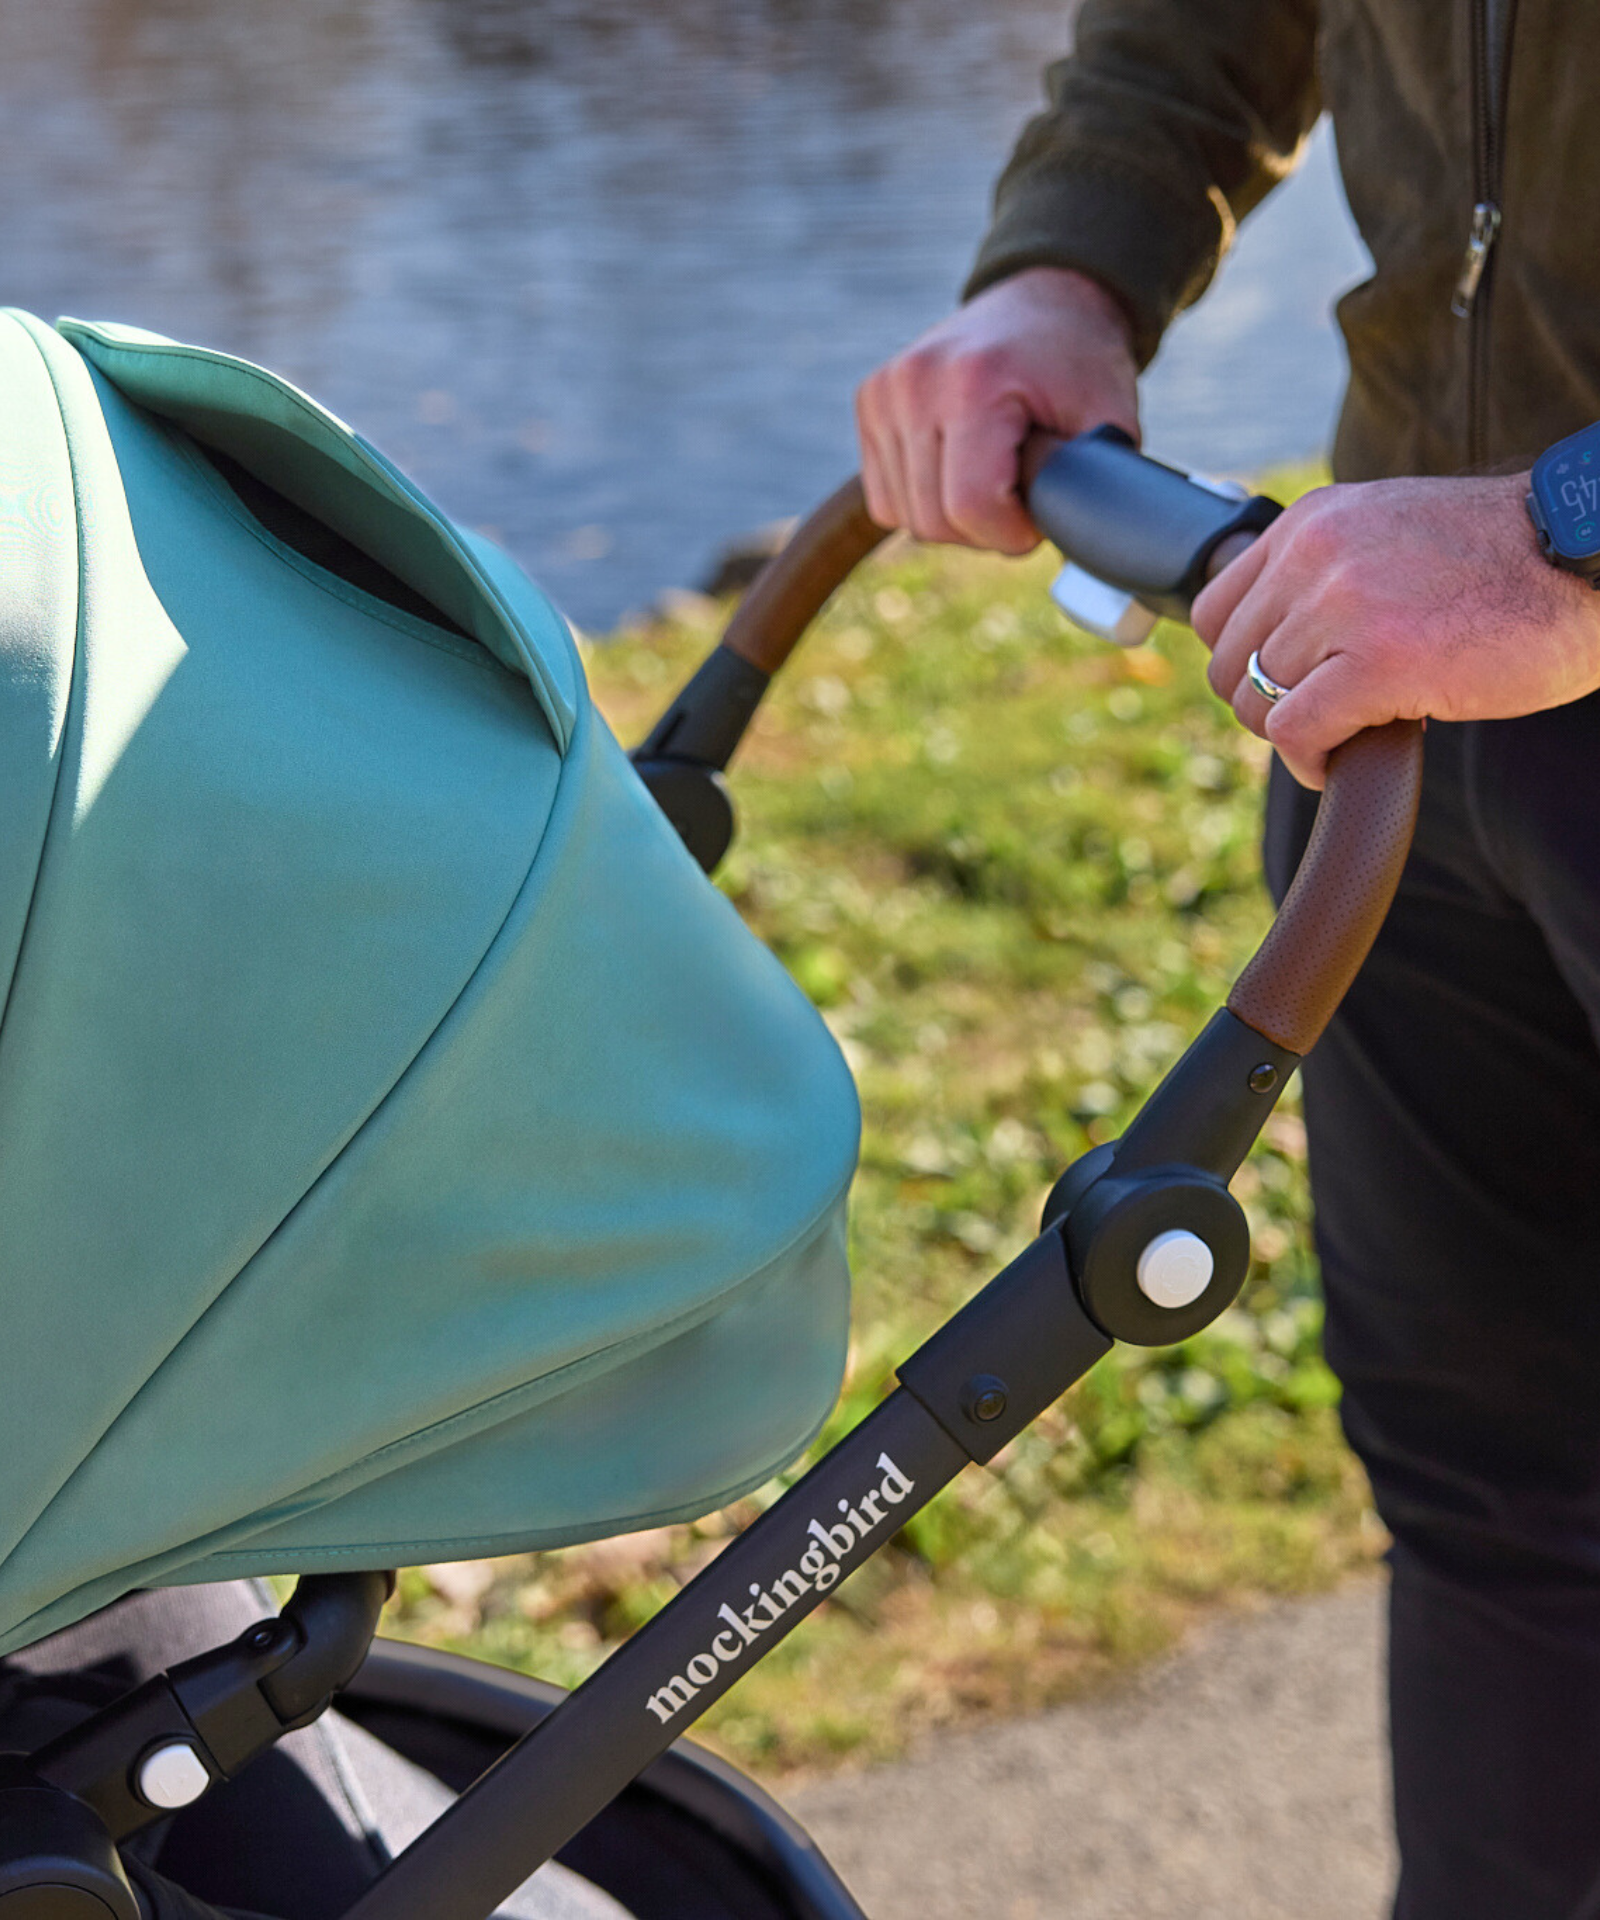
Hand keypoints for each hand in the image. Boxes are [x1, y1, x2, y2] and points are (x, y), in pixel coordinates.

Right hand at [855, 267, 1139, 552]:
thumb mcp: (1109, 420)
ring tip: (993, 476)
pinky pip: (885, 498)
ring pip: (905, 516)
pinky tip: (959, 470)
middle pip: (933, 520)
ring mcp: (885, 390)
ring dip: (954, 518)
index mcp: (974, 381)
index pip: (971, 506)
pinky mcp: (870, 401)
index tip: (1039, 516)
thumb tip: (1079, 540)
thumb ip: (1094, 484)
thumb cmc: (1081, 364)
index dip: (1011, 532)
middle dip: (984, 529)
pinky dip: (923, 502)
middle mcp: (916, 381)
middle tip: (1021, 496)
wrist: (1046, 300)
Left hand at [1193, 474, 1599, 788]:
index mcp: (1313, 522)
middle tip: (1324, 716)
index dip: (1240, 662)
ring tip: (1349, 733)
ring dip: (1298, 735)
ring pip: (1258, 702)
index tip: (1284, 684)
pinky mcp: (1378, 661)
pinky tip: (1344, 760)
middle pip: (1230, 665)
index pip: (1215, 610)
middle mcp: (1317, 554)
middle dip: (1269, 705)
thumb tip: (1273, 646)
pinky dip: (1311, 762)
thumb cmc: (1502, 565)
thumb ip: (1328, 571)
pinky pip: (1295, 733)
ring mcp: (1345, 606)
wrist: (1586, 560)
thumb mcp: (1390, 537)